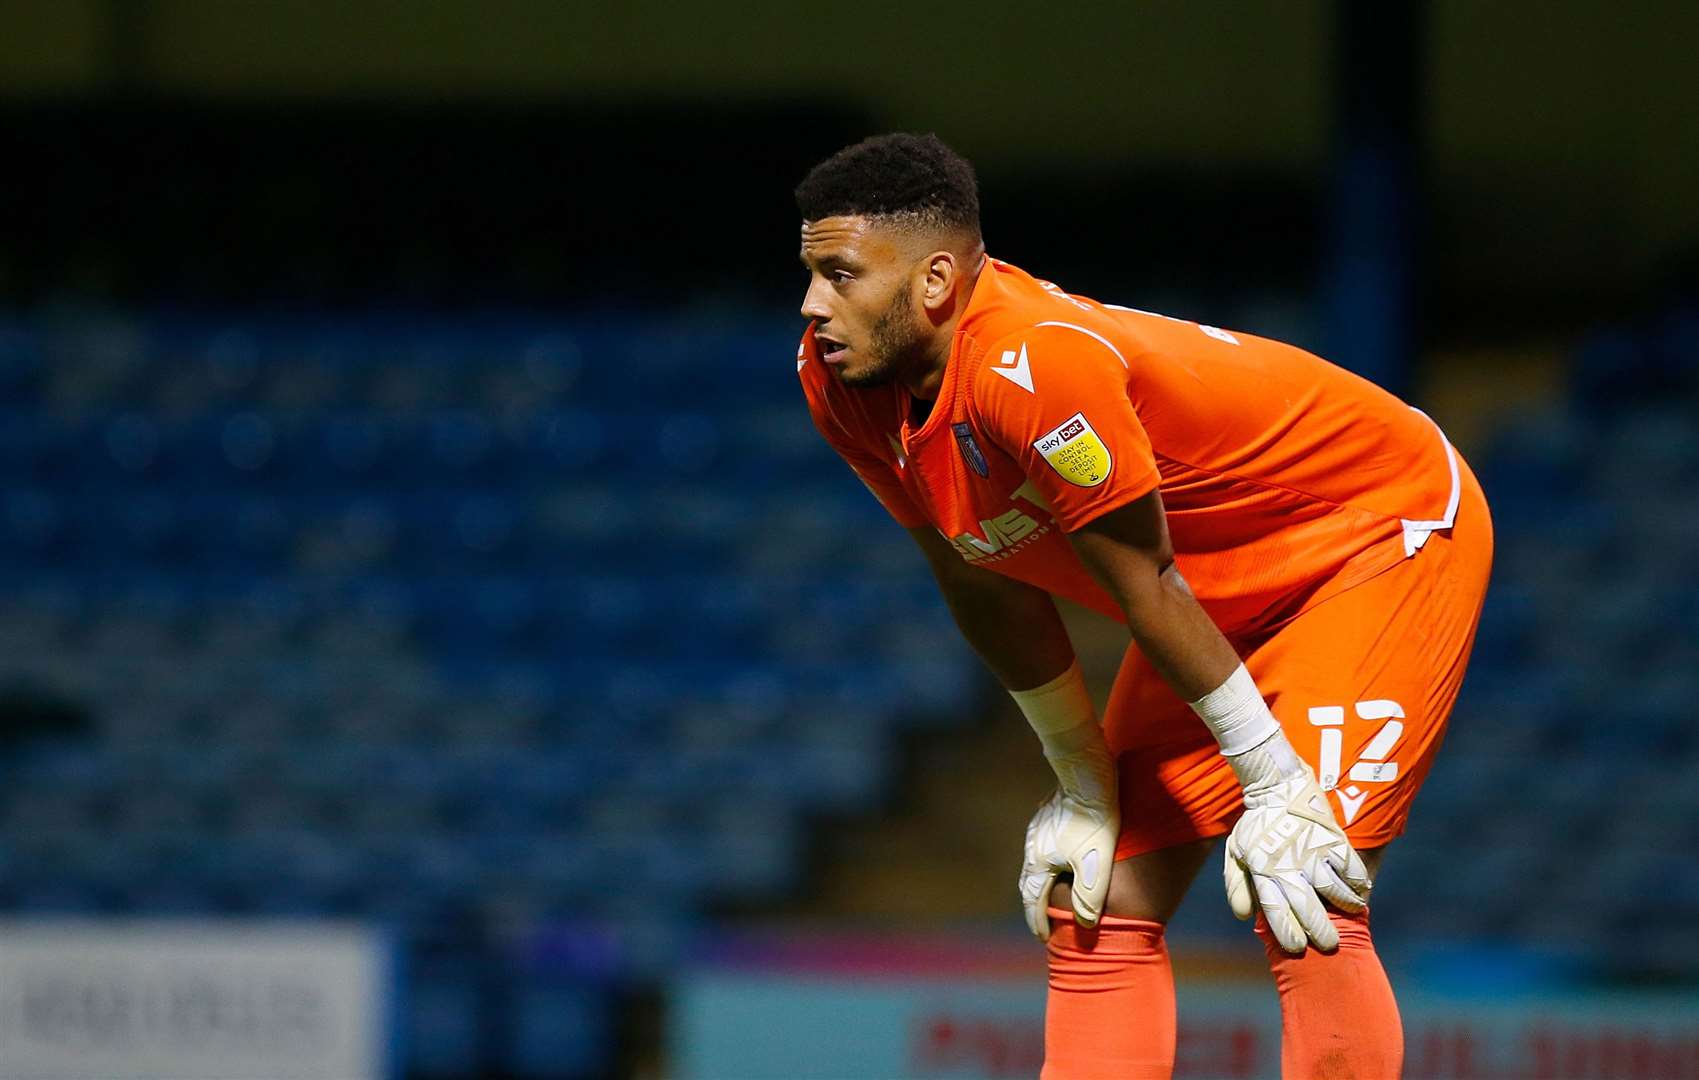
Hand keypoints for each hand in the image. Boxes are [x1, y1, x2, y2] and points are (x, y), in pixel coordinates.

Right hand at [1018, 732, 1118, 942]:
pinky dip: (1048, 863)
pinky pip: (1043, 847)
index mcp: (1039, 861)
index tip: (1044, 939)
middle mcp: (1032, 847)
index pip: (1033, 900)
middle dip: (1035, 905)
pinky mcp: (1047, 815)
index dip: (1038, 922)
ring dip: (1041, 883)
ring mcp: (1038, 829)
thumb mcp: (1096, 859)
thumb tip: (1085, 924)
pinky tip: (1060, 858)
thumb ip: (1089, 894)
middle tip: (1045, 923)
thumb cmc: (1094, 816)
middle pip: (1029, 883)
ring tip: (1053, 894)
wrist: (1085, 769)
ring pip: (1035, 863)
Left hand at [1222, 732, 1371, 953]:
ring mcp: (1313, 853)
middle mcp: (1290, 866)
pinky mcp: (1333, 840)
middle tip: (1330, 944)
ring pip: (1334, 892)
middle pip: (1308, 910)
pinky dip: (1358, 884)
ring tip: (1350, 912)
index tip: (1298, 947)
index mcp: (1264, 872)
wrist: (1277, 787)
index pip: (1276, 913)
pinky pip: (1351, 870)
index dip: (1288, 935)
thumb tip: (1245, 917)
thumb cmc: (1256, 826)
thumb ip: (1236, 886)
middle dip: (1321, 933)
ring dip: (1345, 907)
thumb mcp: (1236, 854)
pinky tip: (1359, 891)